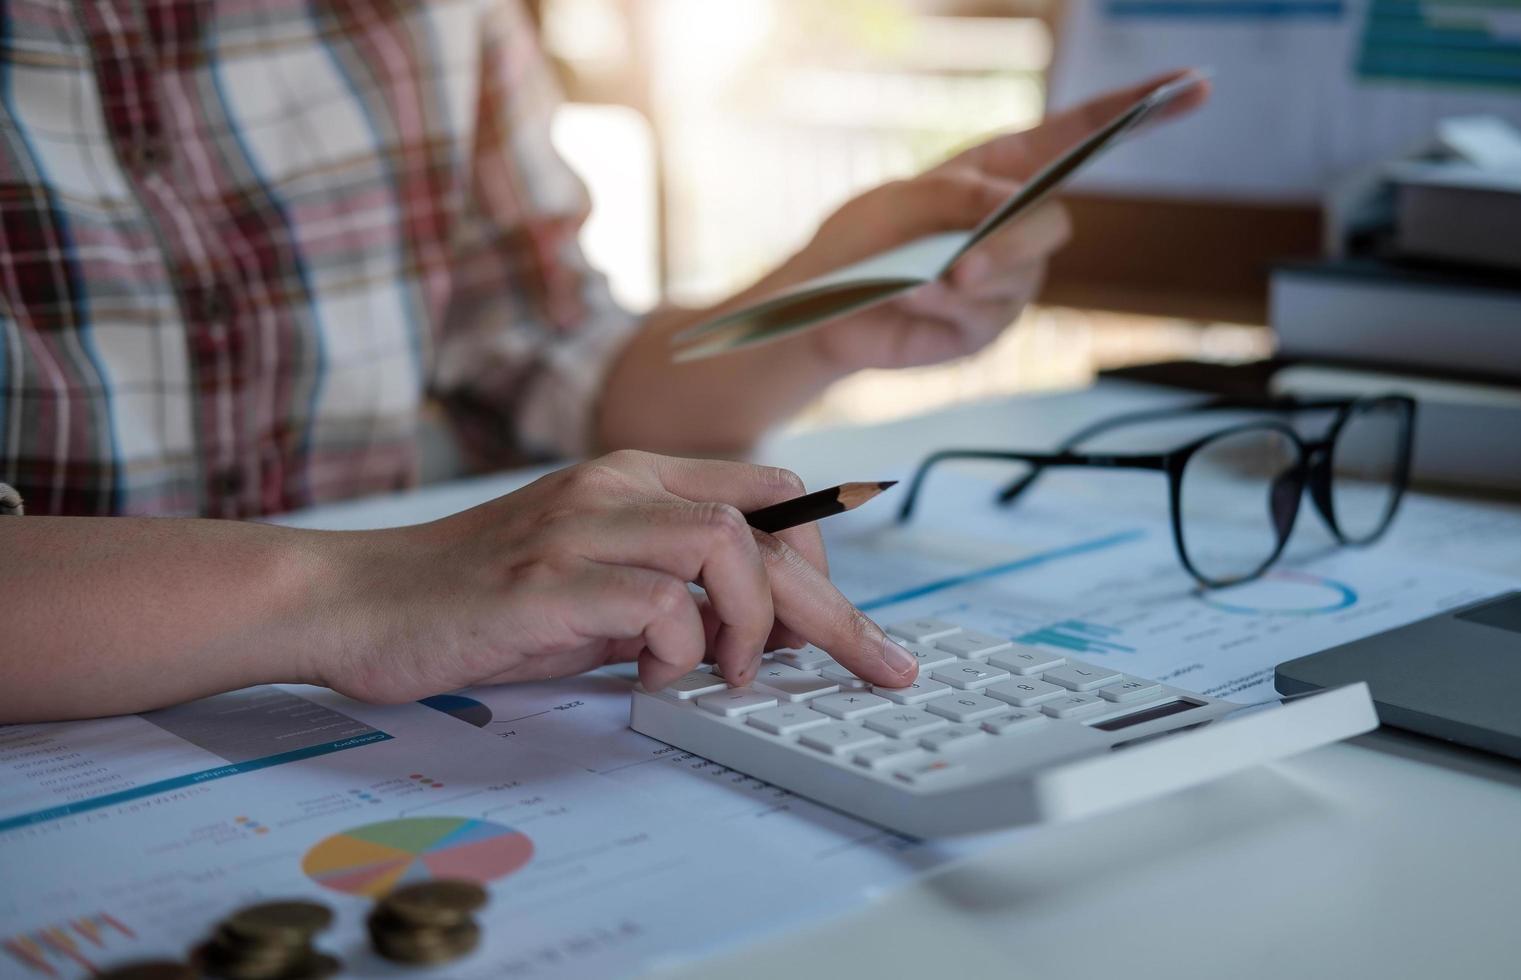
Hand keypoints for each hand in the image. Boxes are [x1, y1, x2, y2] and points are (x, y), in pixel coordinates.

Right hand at [315, 451, 918, 703]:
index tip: (850, 623)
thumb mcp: (596, 590)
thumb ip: (674, 595)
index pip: (769, 492)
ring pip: (725, 546)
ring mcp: (579, 527)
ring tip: (730, 674)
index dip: (823, 557)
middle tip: (875, 666)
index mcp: (635, 478)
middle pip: (768, 525)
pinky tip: (656, 673)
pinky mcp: (543, 580)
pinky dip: (680, 647)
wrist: (358, 602)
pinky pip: (655, 602)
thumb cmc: (479, 600)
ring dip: (753, 622)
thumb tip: (765, 632)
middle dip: (835, 608)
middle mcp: (616, 487)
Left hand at [774, 70, 1209, 370]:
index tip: (1194, 84)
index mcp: (1004, 170)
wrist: (824, 306)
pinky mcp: (985, 329)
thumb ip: (960, 196)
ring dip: (965, 281)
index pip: (1081, 134)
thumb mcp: (904, 198)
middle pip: (1051, 227)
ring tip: (913, 282)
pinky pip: (984, 319)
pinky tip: (910, 300)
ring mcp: (1006, 281)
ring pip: (1019, 279)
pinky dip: (944, 309)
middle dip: (1009, 245)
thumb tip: (1009, 208)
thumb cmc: (862, 238)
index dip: (1137, 110)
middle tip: (960, 264)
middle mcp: (1014, 225)